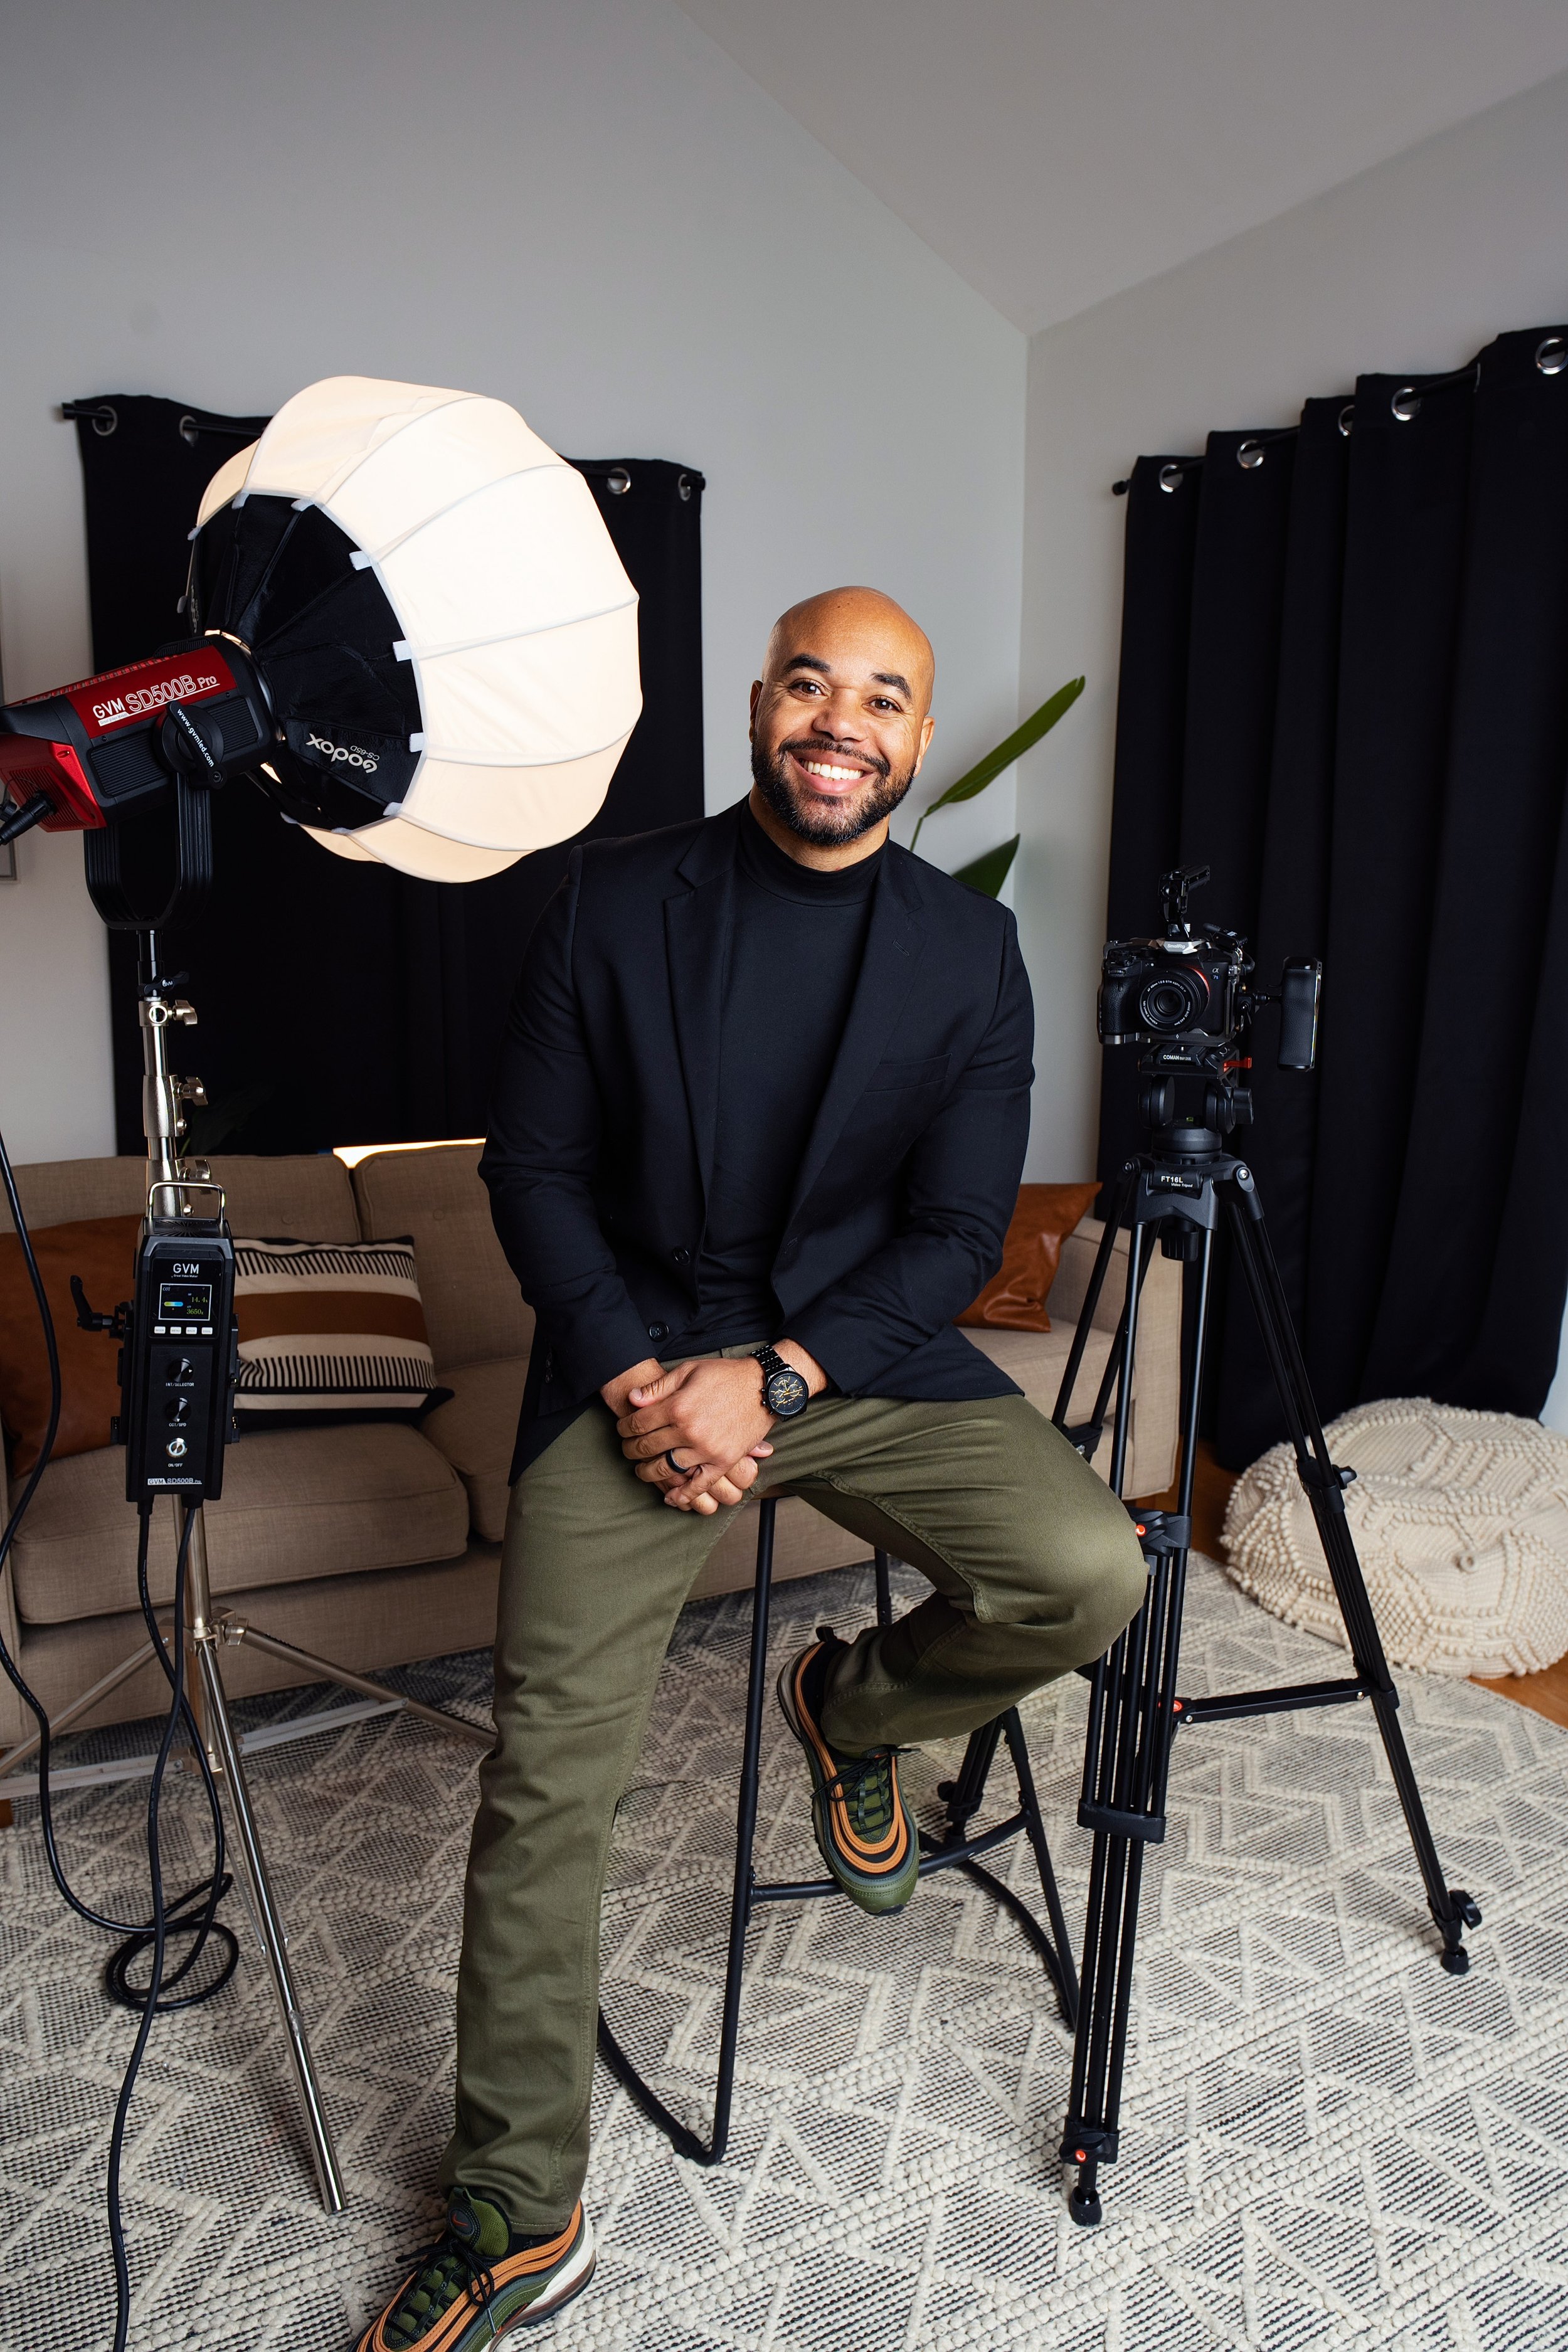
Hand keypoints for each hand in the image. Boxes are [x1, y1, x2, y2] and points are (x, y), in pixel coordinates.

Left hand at [616, 1342, 826, 1510]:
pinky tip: (670, 1498)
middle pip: (648, 1447)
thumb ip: (658, 1387)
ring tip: (642, 1470)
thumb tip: (632, 1399)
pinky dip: (683, 1495)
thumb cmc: (725, 1375)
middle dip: (631, 1450)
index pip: (638, 1423)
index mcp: (678, 1406)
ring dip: (648, 1473)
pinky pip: (699, 1484)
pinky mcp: (723, 1461)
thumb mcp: (689, 1370)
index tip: (622, 1430)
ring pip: (666, 1469)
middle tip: (627, 1450)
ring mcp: (706, 1449)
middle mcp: (689, 1431)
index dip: (624, 1428)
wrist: (763, 1386)